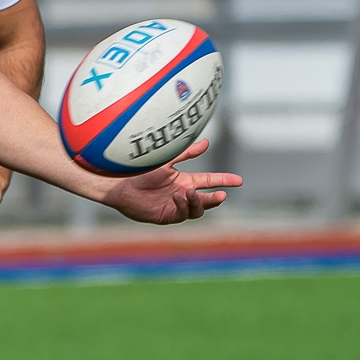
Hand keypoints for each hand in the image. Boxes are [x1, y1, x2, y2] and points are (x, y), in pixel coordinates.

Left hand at [96, 139, 239, 224]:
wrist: (120, 184)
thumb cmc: (140, 171)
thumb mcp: (167, 160)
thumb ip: (186, 154)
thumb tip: (206, 143)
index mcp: (184, 181)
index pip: (209, 181)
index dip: (223, 181)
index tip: (239, 181)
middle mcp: (182, 194)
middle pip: (206, 199)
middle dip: (215, 198)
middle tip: (221, 195)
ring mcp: (175, 207)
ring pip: (196, 210)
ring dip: (197, 202)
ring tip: (189, 193)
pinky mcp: (166, 216)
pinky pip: (181, 215)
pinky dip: (183, 207)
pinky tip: (177, 197)